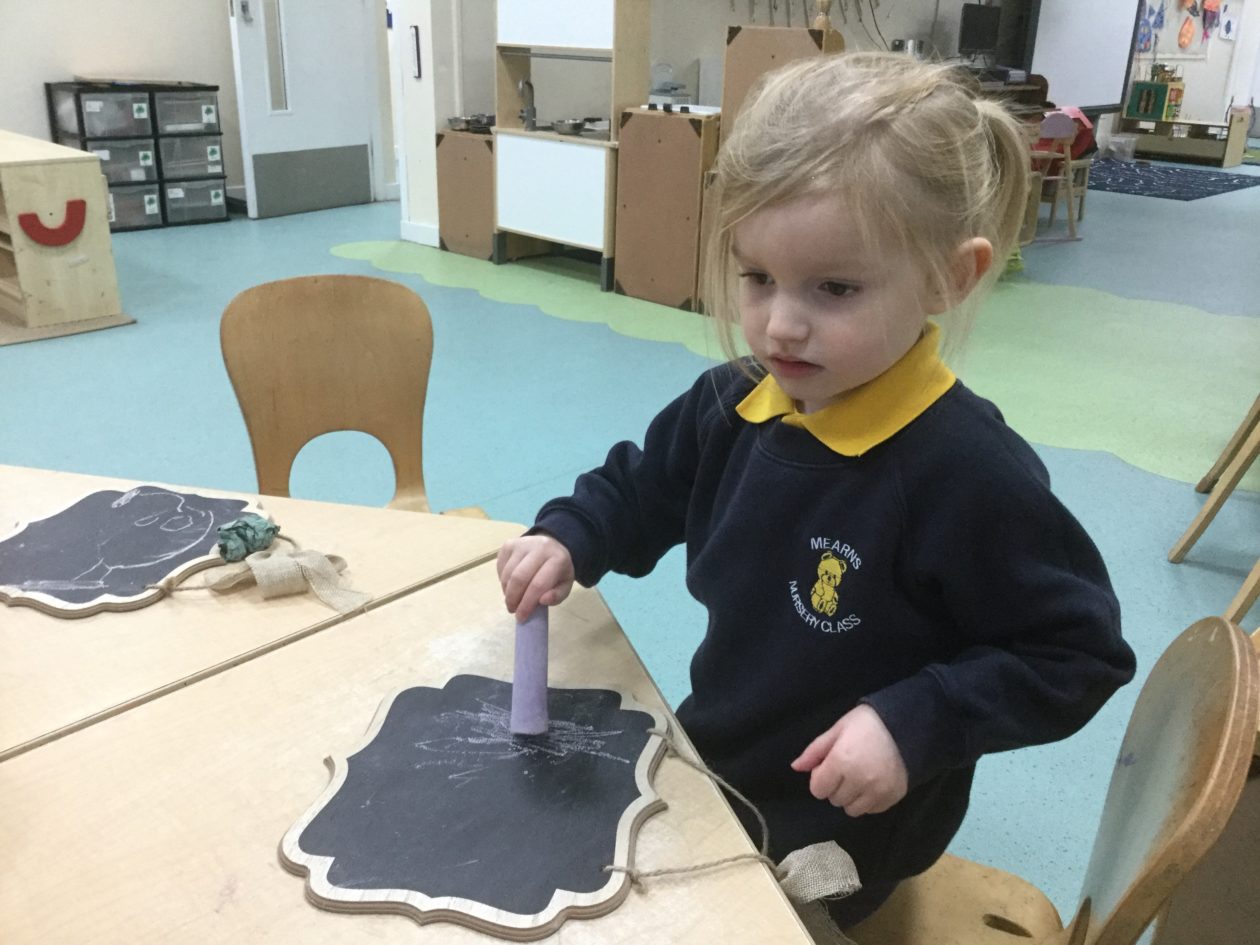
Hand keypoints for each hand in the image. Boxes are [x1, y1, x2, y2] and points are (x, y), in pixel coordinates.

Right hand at [497, 534, 574, 620]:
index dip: (527, 603)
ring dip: (507, 591)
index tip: (521, 617)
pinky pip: (500, 567)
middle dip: (513, 598)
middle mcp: (539, 547)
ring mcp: (522, 543)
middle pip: (519, 578)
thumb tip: (542, 600)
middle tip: (512, 610)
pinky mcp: (509, 544)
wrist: (551, 546)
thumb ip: (557, 596)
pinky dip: (503, 581)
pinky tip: (511, 585)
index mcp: (557, 559)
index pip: (538, 584)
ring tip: (512, 599)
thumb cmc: (557, 571)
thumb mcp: (564, 585)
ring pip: (507, 573)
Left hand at [790, 705, 908, 816]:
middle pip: (834, 800)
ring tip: (860, 777)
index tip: (829, 766)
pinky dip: (868, 801)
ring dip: (851, 797)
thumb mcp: (838, 729)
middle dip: (836, 786)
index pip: (818, 789)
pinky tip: (873, 783)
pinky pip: (871, 810)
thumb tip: (796, 767)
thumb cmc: (868, 722)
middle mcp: (858, 781)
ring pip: (852, 810)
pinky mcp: (893, 798)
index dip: (820, 778)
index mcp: (841, 761)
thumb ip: (815, 751)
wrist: (909, 725)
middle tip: (847, 768)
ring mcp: (877, 792)